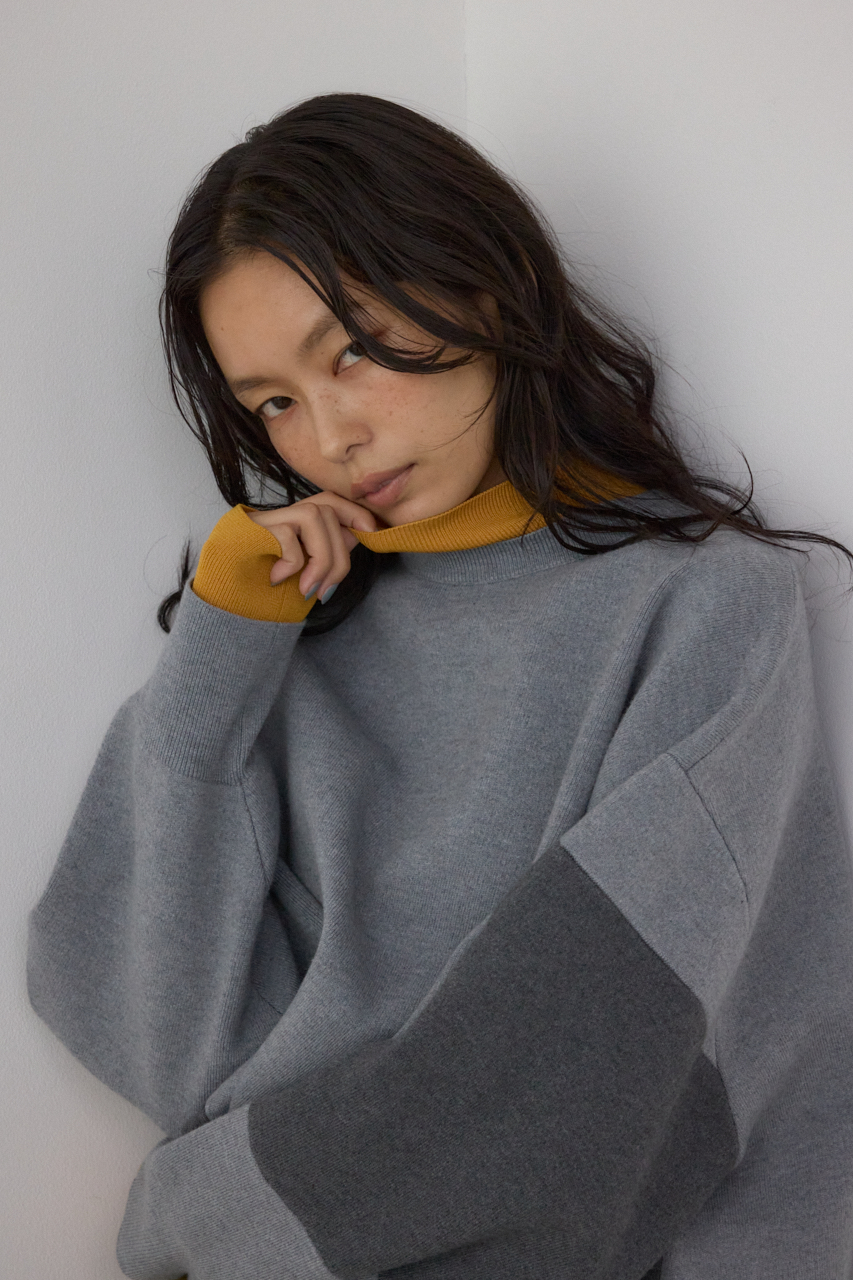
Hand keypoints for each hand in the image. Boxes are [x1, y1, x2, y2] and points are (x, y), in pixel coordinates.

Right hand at [247, 493, 378, 598]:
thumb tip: (357, 535)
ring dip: (320, 559)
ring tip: (306, 589)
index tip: (371, 533)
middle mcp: (280, 517)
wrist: (222, 610)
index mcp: (293, 525)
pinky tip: (278, 579)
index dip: (355, 512)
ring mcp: (263, 521)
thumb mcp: (303, 576)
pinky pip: (288, 536)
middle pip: (328, 511)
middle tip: (325, 592)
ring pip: (314, 517)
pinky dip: (292, 562)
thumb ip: (326, 553)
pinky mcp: (248, 529)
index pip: (330, 501)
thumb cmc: (261, 595)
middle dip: (338, 556)